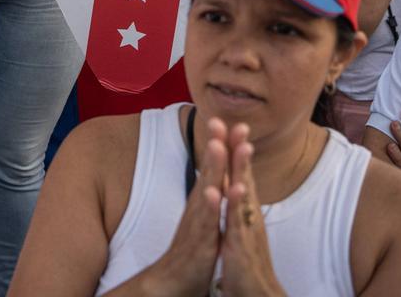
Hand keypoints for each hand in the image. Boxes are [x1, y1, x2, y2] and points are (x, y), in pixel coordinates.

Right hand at [140, 114, 226, 295]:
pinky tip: (214, 192)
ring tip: (217, 145)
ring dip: (211, 167)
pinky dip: (210, 207)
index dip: (220, 145)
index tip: (228, 121)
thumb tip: (215, 178)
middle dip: (215, 145)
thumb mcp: (204, 219)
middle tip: (219, 119)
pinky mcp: (199, 243)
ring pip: (206, 191)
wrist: (172, 282)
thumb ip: (209, 197)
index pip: (213, 168)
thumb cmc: (192, 251)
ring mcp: (197, 224)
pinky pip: (205, 222)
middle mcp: (198, 208)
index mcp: (204, 202)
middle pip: (207, 171)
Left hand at [219, 124, 284, 296]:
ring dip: (242, 170)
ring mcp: (247, 229)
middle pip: (245, 177)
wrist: (256, 293)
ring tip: (242, 146)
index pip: (240, 173)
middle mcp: (249, 215)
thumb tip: (237, 184)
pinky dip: (234, 206)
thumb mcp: (240, 226)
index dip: (236, 149)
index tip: (231, 123)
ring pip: (244, 196)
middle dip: (240, 150)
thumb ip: (239, 205)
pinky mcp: (241, 247)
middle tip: (239, 123)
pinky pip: (237, 224)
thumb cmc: (246, 261)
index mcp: (244, 209)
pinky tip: (232, 189)